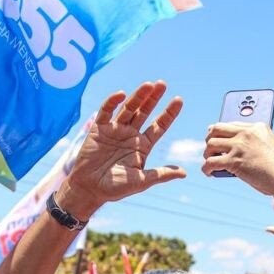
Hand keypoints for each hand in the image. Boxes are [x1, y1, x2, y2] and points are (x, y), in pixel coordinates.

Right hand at [57, 81, 186, 219]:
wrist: (89, 189)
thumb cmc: (115, 188)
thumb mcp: (141, 181)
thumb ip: (161, 174)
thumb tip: (184, 173)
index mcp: (142, 145)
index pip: (159, 126)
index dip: (169, 113)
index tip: (179, 100)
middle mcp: (130, 135)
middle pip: (145, 112)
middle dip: (153, 98)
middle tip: (163, 84)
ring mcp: (115, 130)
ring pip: (128, 108)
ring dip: (138, 96)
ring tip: (148, 85)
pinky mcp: (99, 128)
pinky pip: (106, 111)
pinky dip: (113, 102)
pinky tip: (122, 94)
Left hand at [202, 122, 273, 195]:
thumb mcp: (271, 145)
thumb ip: (256, 142)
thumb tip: (237, 148)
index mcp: (257, 127)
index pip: (231, 123)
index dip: (219, 130)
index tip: (214, 134)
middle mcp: (246, 133)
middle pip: (216, 129)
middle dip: (209, 139)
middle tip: (209, 149)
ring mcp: (240, 146)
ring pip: (211, 144)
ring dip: (207, 155)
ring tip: (210, 162)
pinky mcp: (234, 161)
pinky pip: (211, 162)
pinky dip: (206, 169)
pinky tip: (209, 173)